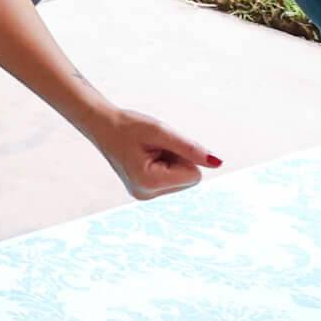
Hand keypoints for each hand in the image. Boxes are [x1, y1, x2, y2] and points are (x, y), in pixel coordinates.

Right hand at [89, 107, 221, 200]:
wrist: (102, 125)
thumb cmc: (129, 125)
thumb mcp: (161, 131)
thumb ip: (190, 148)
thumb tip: (217, 163)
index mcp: (149, 183)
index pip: (194, 175)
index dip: (183, 155)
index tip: (159, 145)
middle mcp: (146, 194)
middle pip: (190, 179)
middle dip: (178, 159)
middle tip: (153, 147)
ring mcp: (145, 195)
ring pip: (183, 180)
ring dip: (172, 161)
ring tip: (148, 150)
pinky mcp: (145, 191)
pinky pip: (173, 180)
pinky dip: (165, 165)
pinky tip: (146, 157)